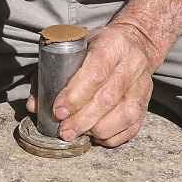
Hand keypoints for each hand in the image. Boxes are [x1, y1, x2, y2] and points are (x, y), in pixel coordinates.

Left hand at [44, 24, 165, 146]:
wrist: (132, 44)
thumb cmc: (95, 49)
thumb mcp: (74, 49)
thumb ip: (50, 74)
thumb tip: (35, 106)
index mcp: (112, 44)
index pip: (95, 73)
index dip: (75, 95)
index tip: (58, 111)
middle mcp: (133, 64)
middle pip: (107, 98)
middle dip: (82, 119)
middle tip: (64, 130)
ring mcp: (143, 85)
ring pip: (123, 115)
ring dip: (97, 130)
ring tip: (79, 132)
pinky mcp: (146, 103)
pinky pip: (132, 127)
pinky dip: (112, 137)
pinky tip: (96, 135)